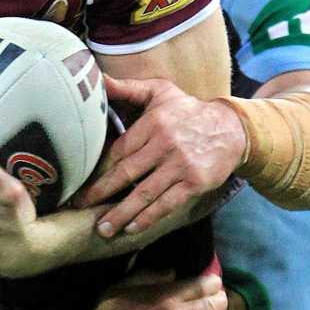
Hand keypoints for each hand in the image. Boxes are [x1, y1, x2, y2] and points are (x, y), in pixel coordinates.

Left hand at [75, 76, 244, 237]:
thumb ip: (128, 88)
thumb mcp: (160, 92)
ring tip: (103, 229)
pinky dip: (148, 218)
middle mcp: (165, 144)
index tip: (79, 183)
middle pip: (126, 173)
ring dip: (121, 214)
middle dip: (100, 193)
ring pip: (144, 193)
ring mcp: (180, 165)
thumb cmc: (188, 111)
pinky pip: (167, 204)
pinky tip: (131, 228)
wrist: (232, 128)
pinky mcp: (195, 182)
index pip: (118, 150)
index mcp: (153, 123)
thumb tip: (97, 79)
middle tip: (78, 207)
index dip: (98, 169)